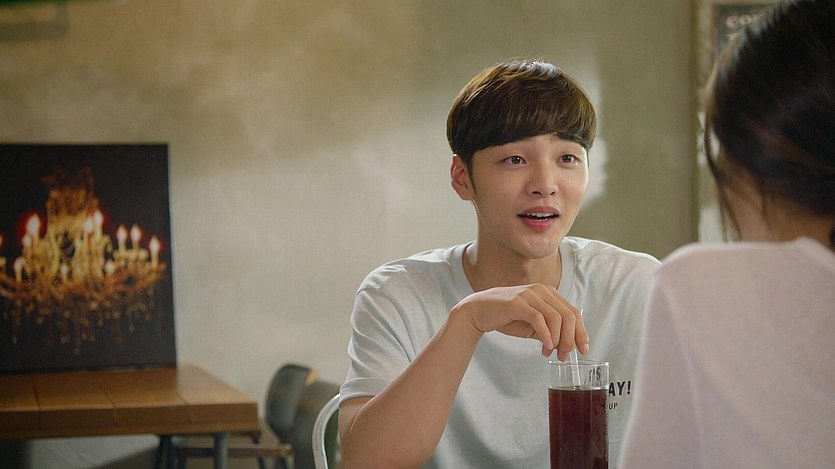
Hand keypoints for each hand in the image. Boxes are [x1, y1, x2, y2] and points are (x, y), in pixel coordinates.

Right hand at [451, 284, 588, 359]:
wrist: (479, 311)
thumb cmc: (506, 317)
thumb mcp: (533, 325)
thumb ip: (549, 330)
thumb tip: (564, 345)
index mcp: (549, 294)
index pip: (573, 312)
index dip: (581, 332)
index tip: (583, 349)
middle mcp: (542, 291)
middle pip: (568, 315)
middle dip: (570, 339)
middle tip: (564, 356)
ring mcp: (530, 295)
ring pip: (556, 318)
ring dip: (557, 340)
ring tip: (550, 353)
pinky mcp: (518, 303)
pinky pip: (539, 319)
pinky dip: (546, 335)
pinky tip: (545, 346)